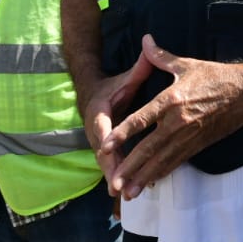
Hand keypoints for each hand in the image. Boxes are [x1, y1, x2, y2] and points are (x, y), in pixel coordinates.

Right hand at [82, 44, 155, 181]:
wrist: (92, 96)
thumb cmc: (111, 87)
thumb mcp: (124, 78)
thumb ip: (139, 68)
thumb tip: (149, 46)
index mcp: (100, 111)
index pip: (102, 126)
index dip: (106, 139)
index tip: (108, 150)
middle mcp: (96, 131)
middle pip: (103, 153)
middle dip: (111, 169)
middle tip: (118, 185)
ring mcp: (100, 144)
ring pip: (107, 164)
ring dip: (115, 178)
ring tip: (125, 194)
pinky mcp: (107, 153)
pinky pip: (114, 167)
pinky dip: (121, 178)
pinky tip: (131, 191)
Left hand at [98, 35, 242, 199]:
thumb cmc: (215, 76)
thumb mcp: (186, 64)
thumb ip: (160, 57)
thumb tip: (145, 39)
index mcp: (171, 100)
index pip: (141, 120)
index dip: (122, 134)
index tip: (106, 146)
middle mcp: (177, 122)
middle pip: (148, 148)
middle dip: (129, 167)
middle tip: (113, 183)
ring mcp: (188, 136)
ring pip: (162, 160)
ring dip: (144, 177)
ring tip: (128, 192)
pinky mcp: (198, 145)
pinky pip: (176, 161)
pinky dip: (162, 173)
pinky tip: (151, 182)